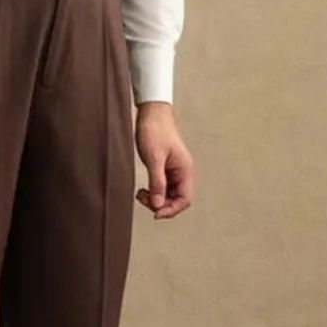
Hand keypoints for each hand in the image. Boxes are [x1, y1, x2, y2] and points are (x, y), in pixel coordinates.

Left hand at [134, 102, 194, 219]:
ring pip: (168, 195)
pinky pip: (162, 188)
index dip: (171, 209)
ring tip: (141, 194)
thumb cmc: (155, 131)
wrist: (151, 113)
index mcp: (185, 170)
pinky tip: (143, 190)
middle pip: (177, 200)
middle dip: (161, 205)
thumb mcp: (154, 158)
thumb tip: (157, 205)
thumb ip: (157, 182)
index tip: (155, 212)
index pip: (185, 199)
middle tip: (144, 199)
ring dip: (156, 200)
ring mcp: (174, 171)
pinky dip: (153, 193)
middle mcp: (182, 173)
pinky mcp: (165, 169)